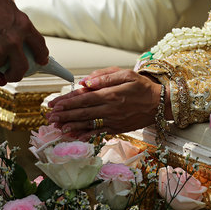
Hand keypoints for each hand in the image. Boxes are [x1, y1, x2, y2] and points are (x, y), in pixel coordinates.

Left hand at [46, 67, 161, 139]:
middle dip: (64, 115)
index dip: (67, 102)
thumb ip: (105, 76)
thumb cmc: (143, 86)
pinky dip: (85, 134)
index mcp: (111, 94)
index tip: (54, 104)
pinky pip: (98, 132)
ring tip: (57, 127)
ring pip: (88, 123)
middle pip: (82, 112)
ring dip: (71, 125)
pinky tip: (74, 135)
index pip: (83, 98)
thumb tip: (86, 82)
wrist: (161, 104)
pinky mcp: (117, 128)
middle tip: (50, 117)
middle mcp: (110, 109)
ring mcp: (113, 120)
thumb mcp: (126, 74)